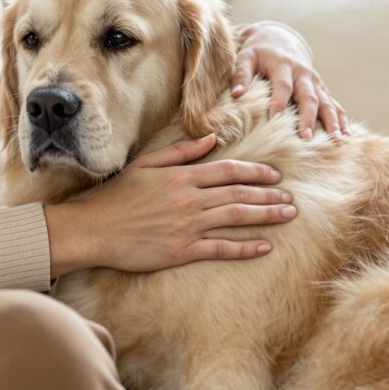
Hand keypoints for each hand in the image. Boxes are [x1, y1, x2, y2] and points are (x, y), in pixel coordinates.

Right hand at [44, 134, 296, 276]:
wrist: (96, 228)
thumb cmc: (118, 196)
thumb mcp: (147, 164)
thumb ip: (180, 152)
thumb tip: (211, 139)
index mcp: (182, 177)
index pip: (229, 171)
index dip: (257, 172)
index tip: (276, 175)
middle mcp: (190, 199)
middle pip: (239, 194)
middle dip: (269, 195)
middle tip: (291, 199)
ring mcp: (189, 226)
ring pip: (237, 218)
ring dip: (266, 216)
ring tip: (287, 215)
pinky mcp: (183, 250)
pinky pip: (221, 248)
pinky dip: (245, 248)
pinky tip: (265, 247)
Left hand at [231, 22, 349, 140]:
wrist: (278, 39)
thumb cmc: (258, 53)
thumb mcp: (246, 57)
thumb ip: (241, 74)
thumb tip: (236, 94)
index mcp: (283, 65)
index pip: (282, 85)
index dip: (278, 102)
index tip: (274, 120)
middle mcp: (303, 73)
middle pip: (309, 96)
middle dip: (308, 118)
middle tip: (305, 138)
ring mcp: (315, 81)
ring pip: (326, 102)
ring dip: (332, 121)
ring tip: (336, 140)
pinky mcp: (322, 88)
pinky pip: (334, 103)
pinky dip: (341, 118)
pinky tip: (346, 135)